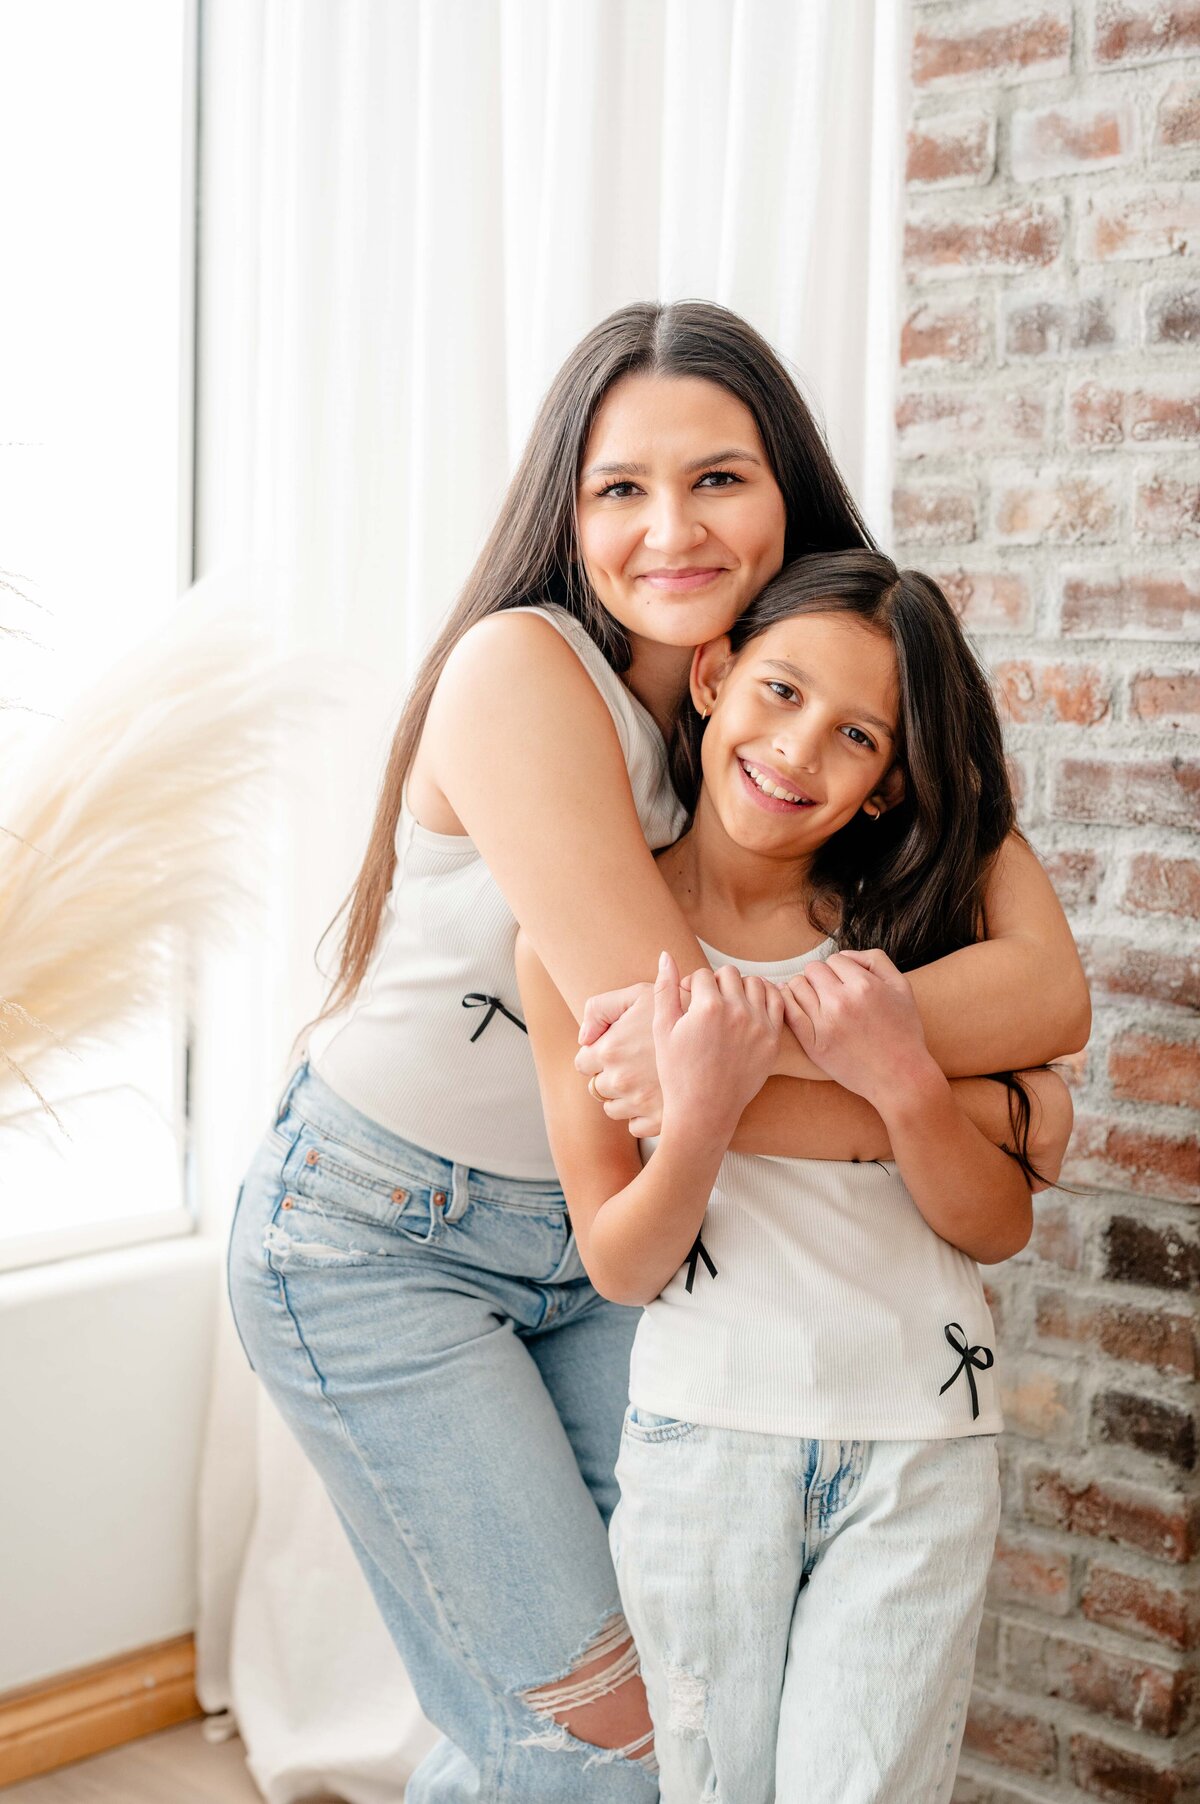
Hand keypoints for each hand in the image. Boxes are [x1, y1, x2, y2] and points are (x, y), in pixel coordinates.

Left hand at [574, 982, 667, 1136]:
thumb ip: (601, 1008)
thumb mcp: (639, 993)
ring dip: (625, 1099)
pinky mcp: (657, 1122)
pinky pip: (636, 1126)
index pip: (583, 1062)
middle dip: (611, 1077)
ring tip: (647, 1081)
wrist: (724, 1036)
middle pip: (597, 1088)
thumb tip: (583, 1036)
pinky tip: (658, 1098)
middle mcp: (619, 1080)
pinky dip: (642, 1116)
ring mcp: (638, 1104)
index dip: (597, 1056)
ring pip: (614, 1110)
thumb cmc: (680, 1008)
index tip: (616, 1050)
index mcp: (609, 1049)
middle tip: (635, 1065)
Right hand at [654, 951, 783, 1142]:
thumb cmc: (677, 1071)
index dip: (690, 986)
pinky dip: (764, 998)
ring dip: (740, 988)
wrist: (704, 1110)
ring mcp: (759, 1025)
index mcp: (708, 1007)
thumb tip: (666, 954)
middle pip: (728, 974)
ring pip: (754, 983)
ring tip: (727, 1006)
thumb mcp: (662, 1029)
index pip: (702, 975)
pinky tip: (749, 1009)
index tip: (686, 1002)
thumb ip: (665, 989)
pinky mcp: (773, 1039)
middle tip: (705, 1004)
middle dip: (715, 984)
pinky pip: (776, 1002)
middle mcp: (738, 1011)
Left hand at [779, 948, 937, 1109]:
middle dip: (822, 977)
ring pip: (797, 986)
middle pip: (813, 970)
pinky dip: (789, 1003)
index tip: (847, 984)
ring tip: (818, 1001)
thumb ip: (875, 961)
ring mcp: (824, 1023)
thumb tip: (845, 955)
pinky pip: (788, 1011)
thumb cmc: (904, 1032)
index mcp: (864, 986)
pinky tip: (798, 1007)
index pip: (836, 959)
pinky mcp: (812, 1043)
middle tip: (832, 993)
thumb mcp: (902, 987)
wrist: (901, 1077)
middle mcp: (842, 1002)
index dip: (841, 970)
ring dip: (805, 989)